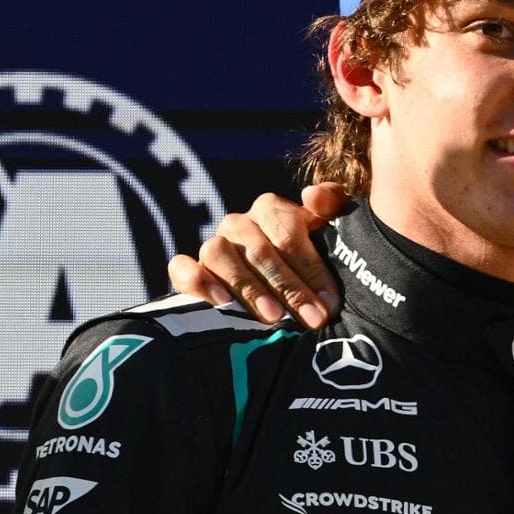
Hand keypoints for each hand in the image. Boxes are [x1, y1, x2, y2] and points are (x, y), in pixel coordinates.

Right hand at [166, 183, 353, 327]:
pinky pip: (182, 268)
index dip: (311, 268)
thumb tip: (312, 194)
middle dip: (289, 288)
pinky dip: (198, 282)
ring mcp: (212, 246)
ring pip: (220, 255)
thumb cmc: (312, 260)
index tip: (330, 301)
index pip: (288, 234)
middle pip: (259, 251)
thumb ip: (332, 204)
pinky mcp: (187, 269)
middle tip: (311, 318)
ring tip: (273, 316)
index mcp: (270, 209)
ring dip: (247, 287)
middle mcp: (238, 224)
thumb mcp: (329, 230)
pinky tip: (221, 302)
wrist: (282, 288)